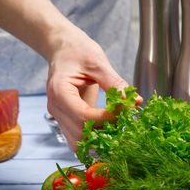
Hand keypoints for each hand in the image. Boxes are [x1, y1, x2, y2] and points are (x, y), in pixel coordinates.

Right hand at [45, 27, 141, 150]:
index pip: (83, 116)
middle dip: (104, 130)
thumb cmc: (77, 51)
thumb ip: (115, 84)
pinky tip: (107, 128)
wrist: (62, 49)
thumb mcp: (98, 63)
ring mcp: (58, 116)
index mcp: (60, 91)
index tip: (125, 110)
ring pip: (78, 141)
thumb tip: (134, 102)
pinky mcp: (65, 119)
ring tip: (116, 125)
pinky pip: (77, 137)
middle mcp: (55, 107)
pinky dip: (93, 138)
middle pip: (80, 133)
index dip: (106, 118)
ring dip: (99, 138)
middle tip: (123, 119)